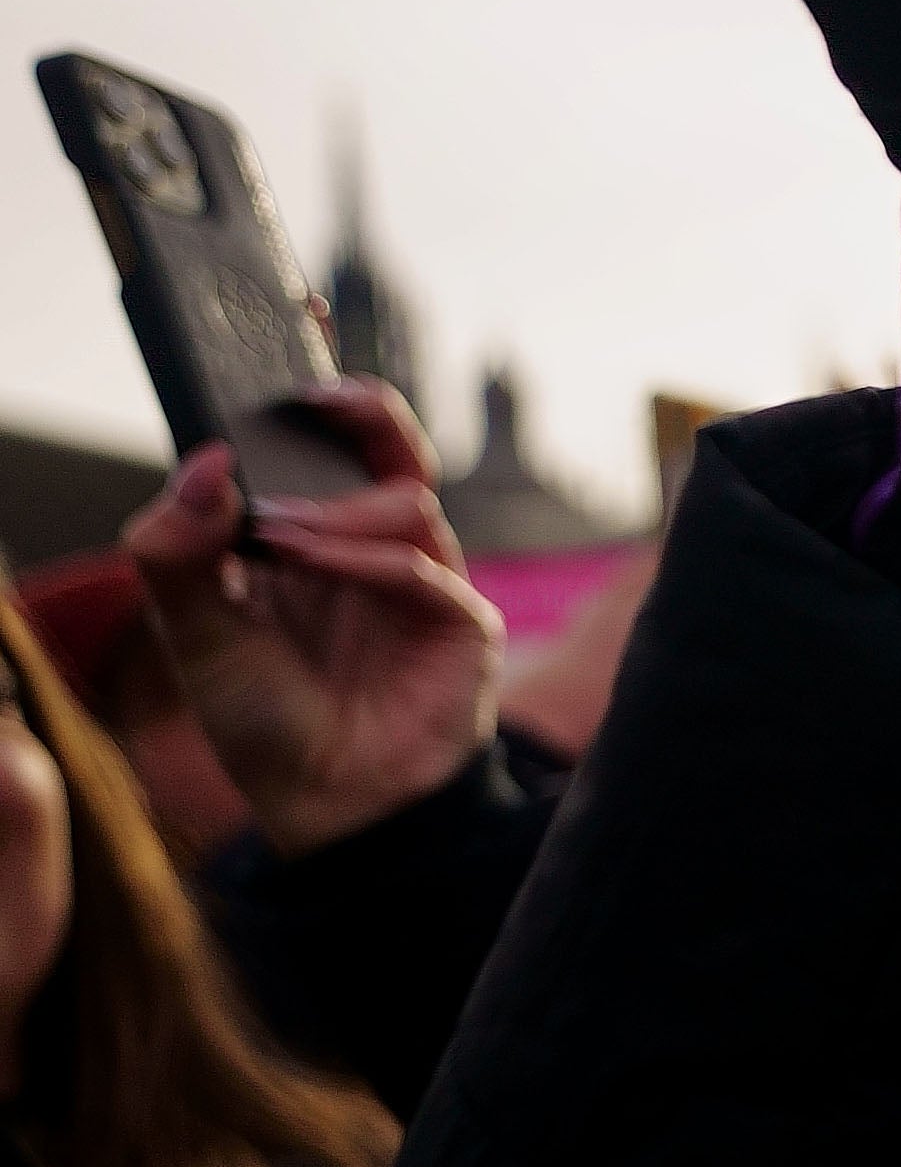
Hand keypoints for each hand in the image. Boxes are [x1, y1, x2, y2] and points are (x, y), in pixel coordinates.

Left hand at [120, 380, 509, 854]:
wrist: (327, 807)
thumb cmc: (265, 721)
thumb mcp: (192, 631)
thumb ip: (177, 549)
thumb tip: (202, 462)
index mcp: (305, 541)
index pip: (317, 451)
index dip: (314, 401)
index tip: (290, 359)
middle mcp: (365, 551)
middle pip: (387, 448)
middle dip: (359, 410)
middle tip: (313, 398)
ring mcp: (418, 583)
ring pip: (404, 499)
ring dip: (336, 510)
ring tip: (283, 539)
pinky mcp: (457, 626)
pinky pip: (425, 568)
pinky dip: (368, 560)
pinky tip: (320, 567)